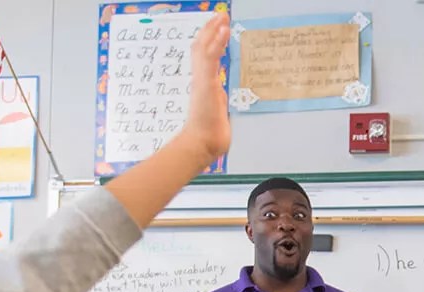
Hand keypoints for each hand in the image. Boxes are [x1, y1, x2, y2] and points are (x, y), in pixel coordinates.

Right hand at [180, 11, 233, 161]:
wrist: (202, 144)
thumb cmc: (208, 133)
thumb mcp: (216, 112)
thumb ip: (217, 103)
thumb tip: (220, 100)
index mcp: (201, 84)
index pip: (203, 57)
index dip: (208, 41)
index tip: (215, 28)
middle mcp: (199, 79)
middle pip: (201, 47)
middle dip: (209, 30)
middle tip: (218, 16)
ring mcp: (201, 80)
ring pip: (205, 48)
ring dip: (213, 31)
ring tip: (221, 17)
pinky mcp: (205, 82)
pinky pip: (210, 57)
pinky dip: (217, 42)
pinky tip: (223, 30)